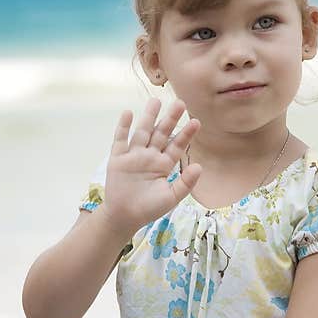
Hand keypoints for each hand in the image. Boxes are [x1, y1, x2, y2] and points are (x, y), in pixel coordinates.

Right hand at [99, 97, 202, 235]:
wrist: (124, 217)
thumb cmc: (149, 208)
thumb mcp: (171, 197)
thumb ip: (185, 183)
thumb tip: (200, 166)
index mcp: (164, 164)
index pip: (177, 145)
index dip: (186, 134)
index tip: (197, 121)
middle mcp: (150, 156)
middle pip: (162, 133)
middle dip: (170, 119)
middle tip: (180, 103)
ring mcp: (133, 155)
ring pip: (143, 132)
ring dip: (149, 117)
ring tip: (156, 101)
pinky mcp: (118, 158)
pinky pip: (120, 140)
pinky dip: (123, 127)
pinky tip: (128, 113)